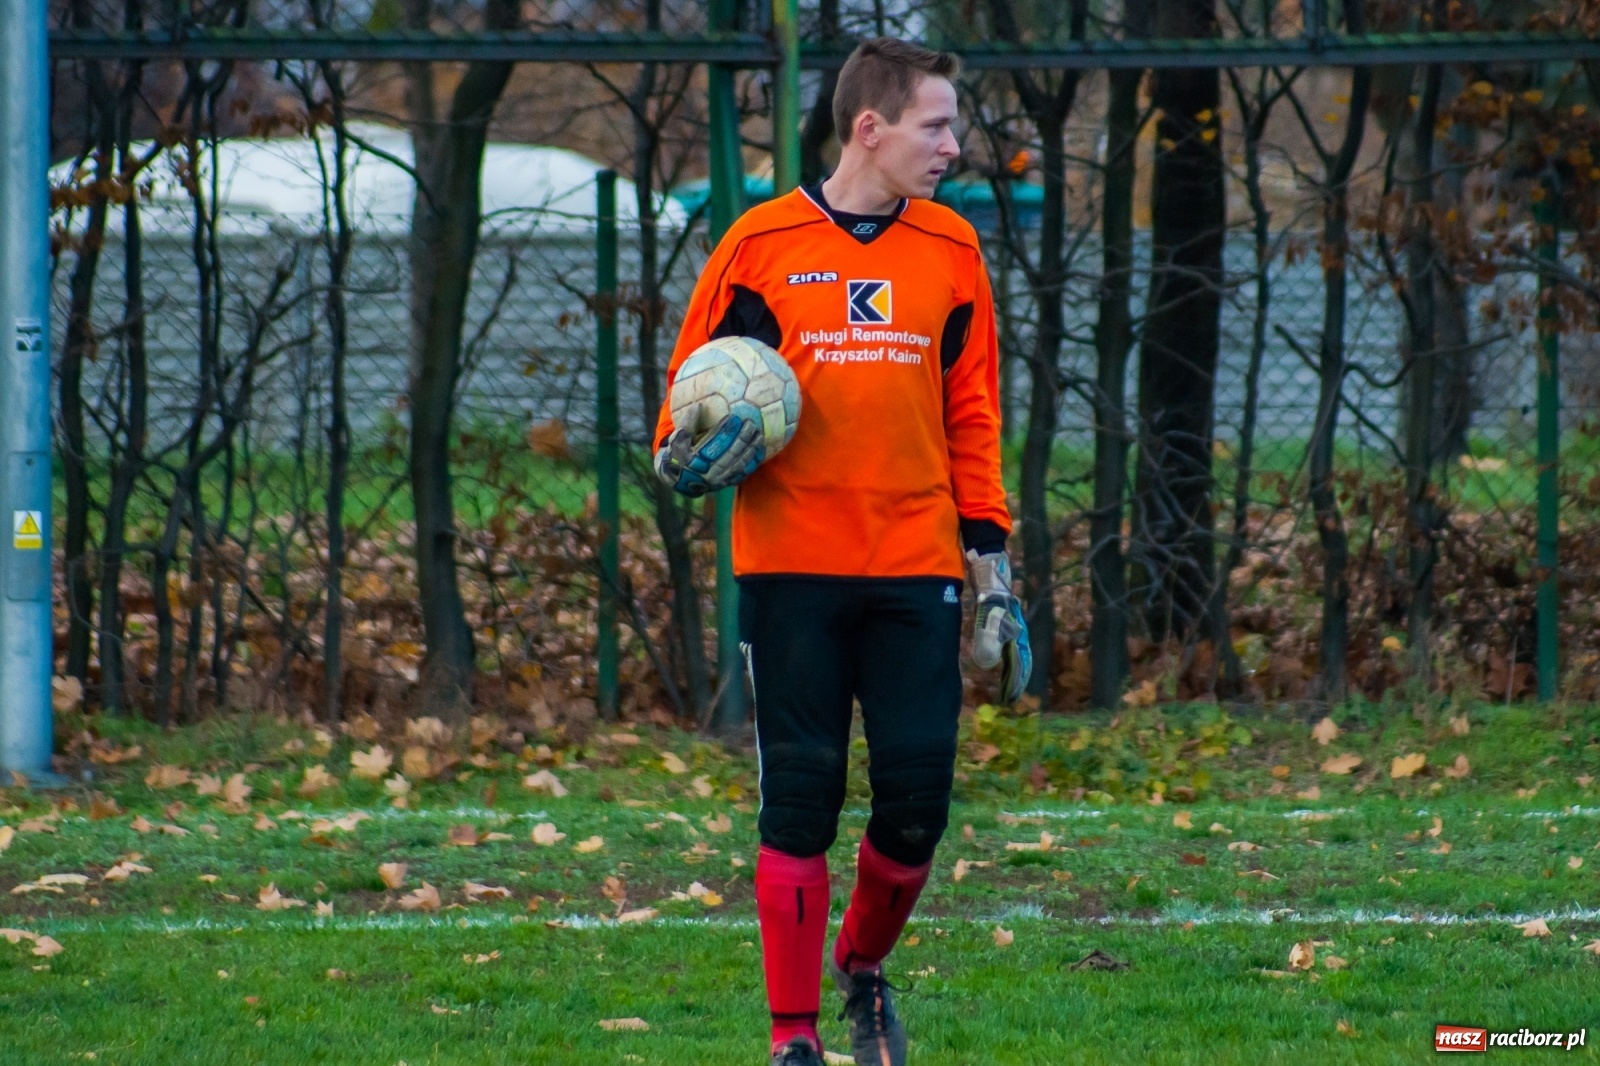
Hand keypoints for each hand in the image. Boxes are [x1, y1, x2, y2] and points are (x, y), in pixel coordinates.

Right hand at [654, 414, 764, 497]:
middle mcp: (708, 474)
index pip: (714, 445)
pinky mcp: (727, 484)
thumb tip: (698, 406)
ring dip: (751, 449)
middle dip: (742, 439)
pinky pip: (744, 473)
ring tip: (759, 434)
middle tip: (751, 423)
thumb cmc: (678, 454)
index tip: (734, 418)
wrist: (680, 480)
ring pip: (739, 464)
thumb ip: (687, 423)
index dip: (725, 431)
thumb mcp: (676, 439)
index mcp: (695, 462)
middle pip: (730, 455)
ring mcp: (719, 481)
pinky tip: (760, 449)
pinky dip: (753, 461)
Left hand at [965, 548, 1031, 703]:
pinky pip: (1006, 645)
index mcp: (1016, 634)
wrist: (991, 574)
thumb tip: (986, 664)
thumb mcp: (989, 618)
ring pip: (1014, 654)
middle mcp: (1016, 632)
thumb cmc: (991, 596)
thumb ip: (989, 639)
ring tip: (1009, 685)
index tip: (1012, 697)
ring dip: (1012, 670)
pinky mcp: (1002, 623)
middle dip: (1017, 679)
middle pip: (1019, 660)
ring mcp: (1011, 627)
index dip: (1017, 680)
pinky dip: (1004, 657)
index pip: (1020, 662)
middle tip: (1012, 697)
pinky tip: (997, 661)